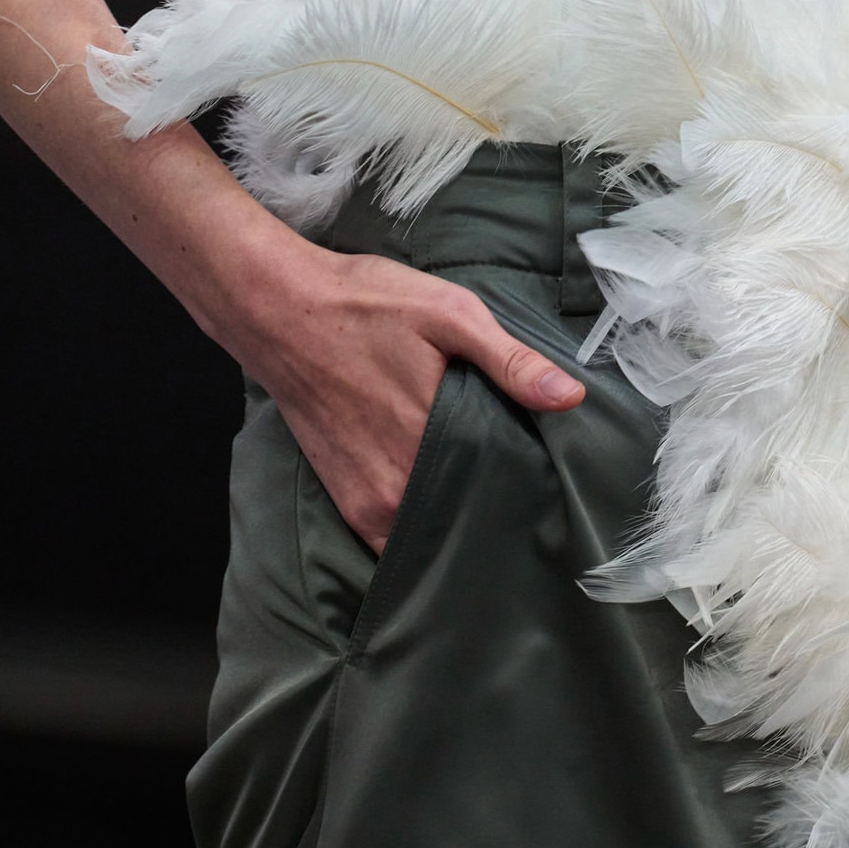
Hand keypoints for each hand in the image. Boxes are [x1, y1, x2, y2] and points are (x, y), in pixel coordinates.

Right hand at [216, 233, 584, 553]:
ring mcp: (370, 503)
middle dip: (501, 511)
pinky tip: (447, 513)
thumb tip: (570, 398)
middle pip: (471, 518)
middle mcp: (399, 486)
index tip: (554, 487)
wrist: (277, 310)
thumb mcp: (449, 314)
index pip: (505, 491)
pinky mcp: (349, 504)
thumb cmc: (364, 305)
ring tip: (492, 506)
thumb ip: (510, 361)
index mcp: (434, 440)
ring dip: (462, 525)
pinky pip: (396, 542)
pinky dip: (423, 533)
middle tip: (530, 497)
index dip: (533, 491)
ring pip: (436, 534)